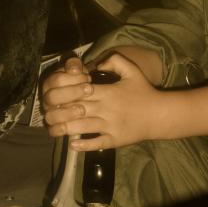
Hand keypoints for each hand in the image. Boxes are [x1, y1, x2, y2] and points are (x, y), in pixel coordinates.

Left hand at [43, 53, 163, 149]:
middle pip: (76, 110)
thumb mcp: (132, 71)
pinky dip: (83, 145)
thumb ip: (115, 61)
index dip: (65, 94)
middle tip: (47, 114)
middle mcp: (106, 109)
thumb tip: (96, 64)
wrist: (160, 114)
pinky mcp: (115, 140)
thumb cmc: (144, 92)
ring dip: (64, 129)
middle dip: (59, 112)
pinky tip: (72, 144)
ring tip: (53, 130)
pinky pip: (97, 144)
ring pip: (82, 127)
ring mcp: (110, 126)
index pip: (80, 92)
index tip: (55, 96)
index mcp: (108, 92)